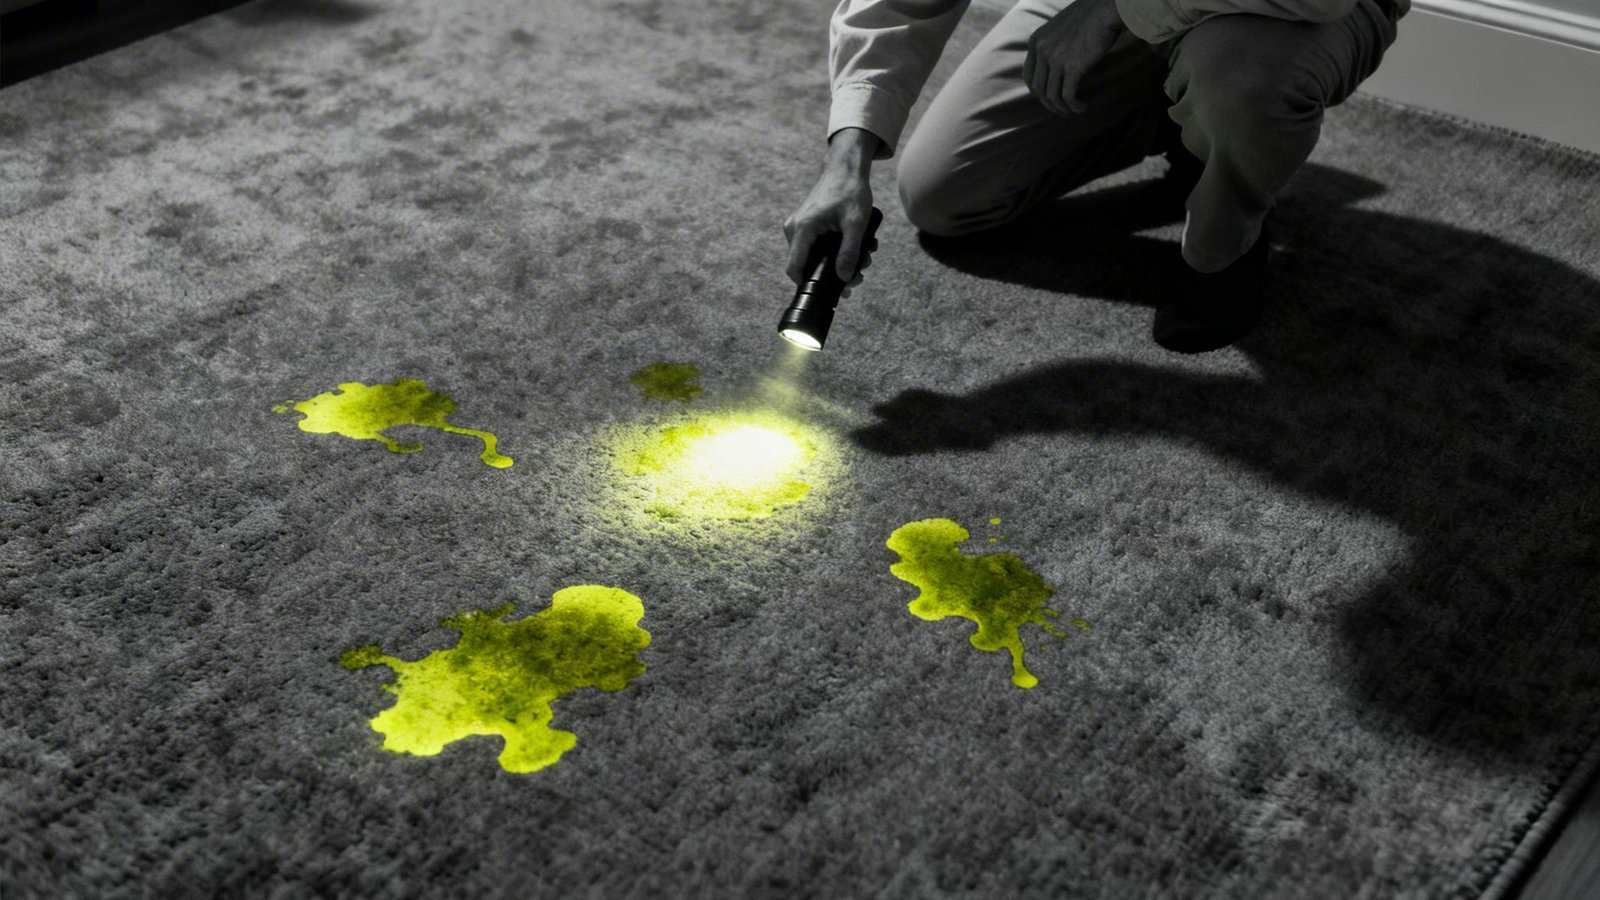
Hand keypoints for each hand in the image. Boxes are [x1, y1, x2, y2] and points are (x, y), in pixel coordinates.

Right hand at [785, 128, 879, 290]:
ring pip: (814, 256)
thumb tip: (845, 278)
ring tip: (864, 259)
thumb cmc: (849, 190)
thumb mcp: (855, 223)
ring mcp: (800, 227)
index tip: (829, 292)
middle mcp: (795, 230)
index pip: (795, 269)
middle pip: (807, 265)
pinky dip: (835, 251)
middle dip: (833, 274)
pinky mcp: (807, 225)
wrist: (845, 168)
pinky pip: (817, 246)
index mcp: (802, 229)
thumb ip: (850, 252)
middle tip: (858, 275)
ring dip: (837, 262)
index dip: (809, 284)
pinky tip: (855, 248)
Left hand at [1022, 0, 1127, 116]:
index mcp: (1036, 40)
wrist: (1105, 10)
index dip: (1038, 92)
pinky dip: (1074, 106)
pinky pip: (1068, 96)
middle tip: (1062, 110)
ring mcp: (1055, 60)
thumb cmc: (1089, 15)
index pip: (1028, 75)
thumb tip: (1054, 63)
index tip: (1048, 98)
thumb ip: (1052, 42)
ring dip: (1062, 109)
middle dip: (1049, 104)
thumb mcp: (1060, 26)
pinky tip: (1082, 107)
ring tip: (1073, 111)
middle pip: (1038, 89)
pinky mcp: (1072, 68)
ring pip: (1052, 96)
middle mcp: (1041, 51)